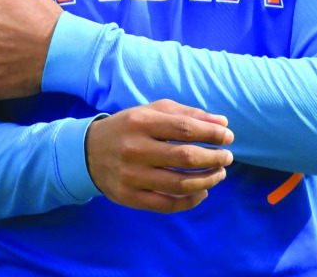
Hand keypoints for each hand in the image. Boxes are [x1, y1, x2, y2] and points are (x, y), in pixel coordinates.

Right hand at [85, 99, 233, 213]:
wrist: (88, 151)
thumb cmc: (129, 127)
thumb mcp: (152, 112)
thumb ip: (188, 114)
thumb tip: (222, 122)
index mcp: (141, 122)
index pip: (185, 128)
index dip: (212, 133)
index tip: (228, 136)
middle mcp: (135, 149)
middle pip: (186, 157)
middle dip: (214, 157)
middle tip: (227, 157)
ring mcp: (132, 175)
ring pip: (180, 183)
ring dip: (208, 180)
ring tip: (219, 174)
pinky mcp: (129, 197)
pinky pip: (167, 204)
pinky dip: (191, 200)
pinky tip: (202, 192)